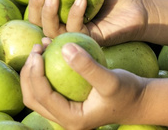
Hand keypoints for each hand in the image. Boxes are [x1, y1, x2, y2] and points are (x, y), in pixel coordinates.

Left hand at [20, 42, 146, 129]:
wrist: (139, 100)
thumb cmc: (128, 91)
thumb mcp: (110, 79)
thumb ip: (88, 66)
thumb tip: (63, 47)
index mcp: (71, 120)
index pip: (43, 97)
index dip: (35, 74)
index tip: (37, 52)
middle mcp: (64, 119)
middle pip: (33, 98)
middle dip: (28, 73)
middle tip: (36, 49)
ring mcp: (64, 112)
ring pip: (37, 93)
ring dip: (33, 71)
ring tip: (41, 47)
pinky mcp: (67, 102)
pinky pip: (49, 85)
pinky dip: (45, 69)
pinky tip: (51, 48)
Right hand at [27, 0, 148, 45]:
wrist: (134, 7)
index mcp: (59, 9)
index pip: (38, 5)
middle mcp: (62, 23)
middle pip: (37, 20)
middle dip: (34, 4)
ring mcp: (74, 34)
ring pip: (51, 30)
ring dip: (48, 12)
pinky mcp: (87, 40)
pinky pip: (75, 30)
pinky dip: (75, 14)